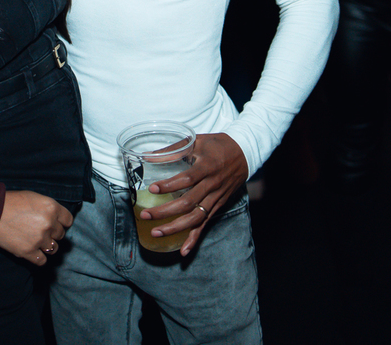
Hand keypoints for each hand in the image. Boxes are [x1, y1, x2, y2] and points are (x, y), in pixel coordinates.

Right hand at [0, 190, 72, 264]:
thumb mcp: (36, 198)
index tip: (56, 224)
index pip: (68, 220)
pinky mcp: (29, 251)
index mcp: (52, 208)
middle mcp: (49, 224)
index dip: (62, 222)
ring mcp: (39, 239)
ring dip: (47, 246)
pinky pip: (42, 260)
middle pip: (60, 234)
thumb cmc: (13, 202)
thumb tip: (57, 220)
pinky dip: (39, 257)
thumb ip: (49, 209)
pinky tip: (34, 252)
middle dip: (53, 233)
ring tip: (37, 241)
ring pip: (54, 248)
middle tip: (40, 230)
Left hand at [143, 133, 249, 256]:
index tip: (152, 189)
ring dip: (175, 228)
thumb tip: (149, 155)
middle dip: (165, 211)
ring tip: (156, 233)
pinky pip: (205, 224)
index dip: (170, 185)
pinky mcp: (217, 206)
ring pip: (195, 217)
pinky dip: (195, 238)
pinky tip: (183, 251)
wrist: (244, 154)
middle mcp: (212, 185)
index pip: (188, 179)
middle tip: (146, 215)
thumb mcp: (197, 140)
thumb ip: (175, 148)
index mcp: (207, 167)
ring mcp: (216, 198)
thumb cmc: (218, 145)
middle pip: (188, 202)